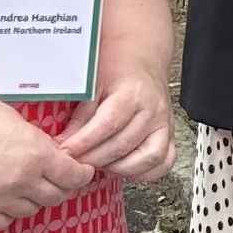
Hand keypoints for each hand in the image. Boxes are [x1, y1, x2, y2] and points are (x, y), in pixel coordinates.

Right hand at [0, 87, 96, 231]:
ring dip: (32, 199)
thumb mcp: (19, 122)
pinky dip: (7, 213)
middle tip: (55, 178)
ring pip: (31, 211)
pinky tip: (3, 199)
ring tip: (23, 184)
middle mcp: (21, 180)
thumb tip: (57, 160)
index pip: (74, 177)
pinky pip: (3, 223)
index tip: (82, 171)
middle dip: (60, 187)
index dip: (81, 174)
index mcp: (36, 154)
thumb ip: (39, 145)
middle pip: (56, 197)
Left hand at [59, 61, 176, 183]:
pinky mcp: (169, 135)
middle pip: (123, 145)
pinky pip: (163, 163)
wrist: (141, 60)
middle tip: (74, 163)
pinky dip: (144, 172)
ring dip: (118, 168)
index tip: (65, 151)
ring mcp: (164, 125)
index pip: (107, 124)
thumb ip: (81, 114)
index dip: (84, 142)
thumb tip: (64, 143)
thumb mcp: (93, 84)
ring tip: (98, 164)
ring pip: (146, 158)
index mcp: (133, 93)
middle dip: (93, 158)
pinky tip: (123, 168)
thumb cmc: (116, 68)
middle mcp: (152, 110)